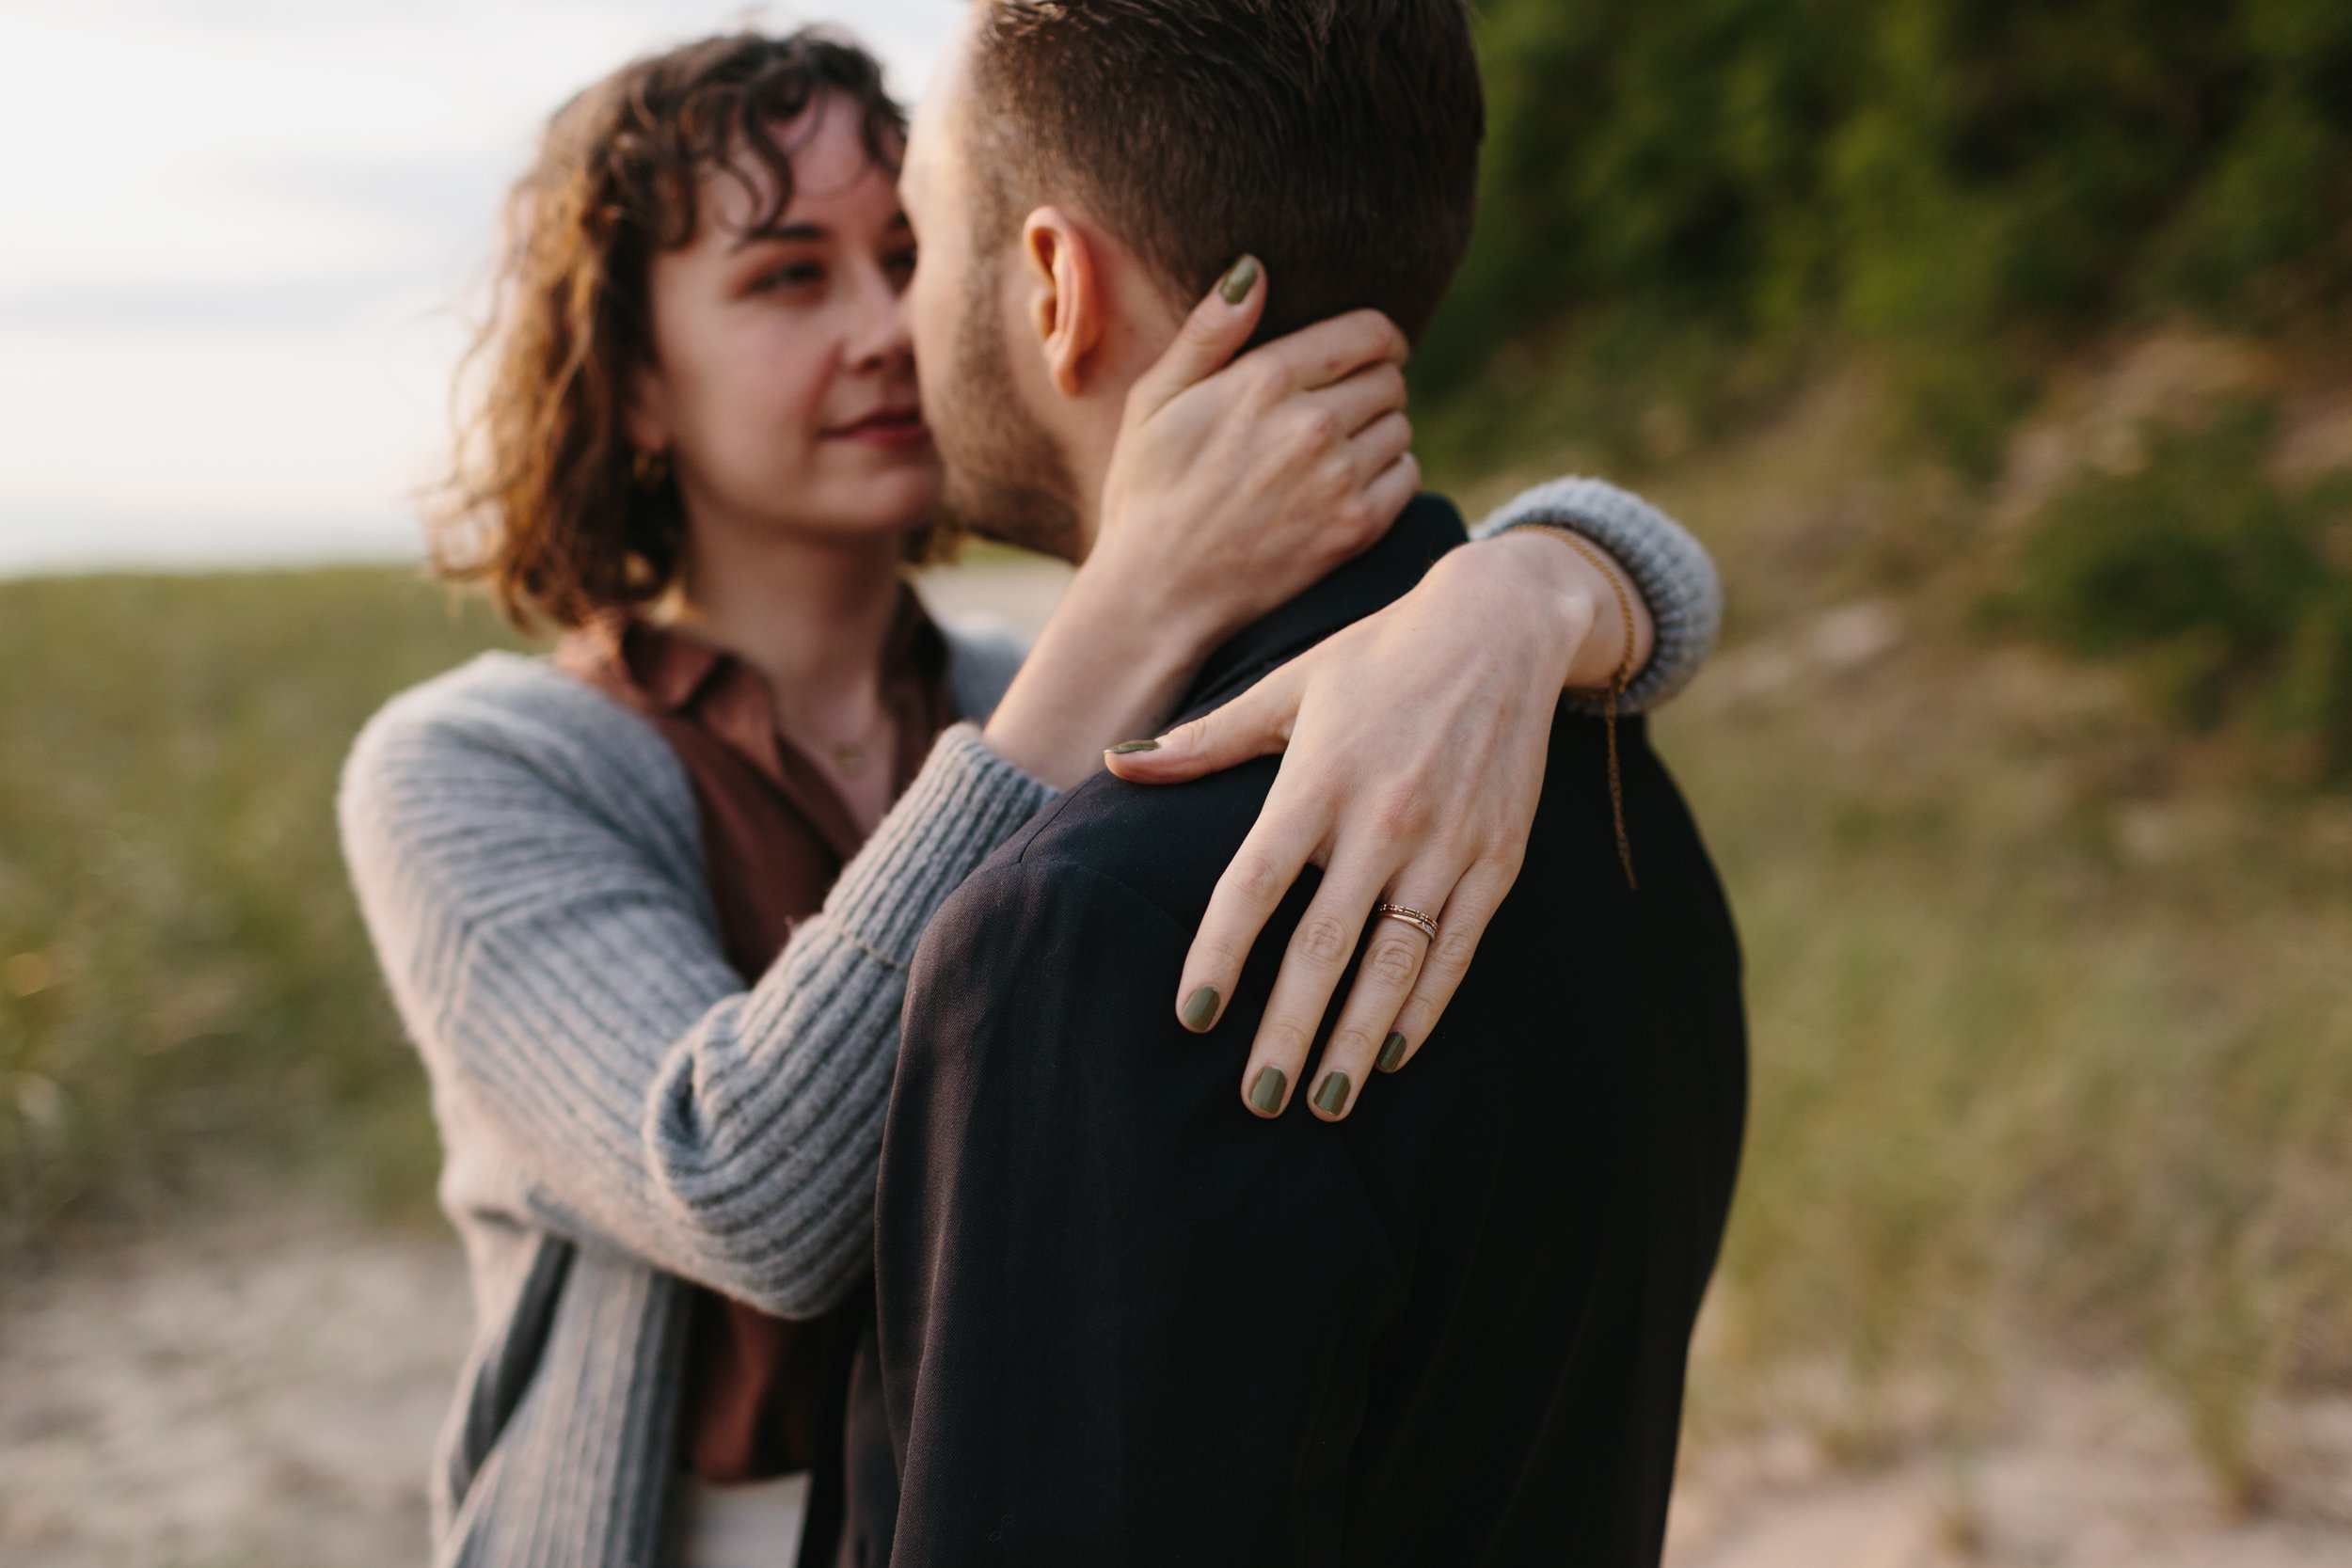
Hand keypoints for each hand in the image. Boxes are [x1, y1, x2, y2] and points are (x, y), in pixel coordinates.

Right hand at [981, 257, 1418, 788]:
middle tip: (1335, 411)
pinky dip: (1387, 478)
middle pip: (1391, 378)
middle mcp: (1312, 423)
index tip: (1366, 353)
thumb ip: (1209, 331)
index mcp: (1265, 379)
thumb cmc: (1148, 492)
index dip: (1376, 338)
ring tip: (1331, 455)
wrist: (1156, 595)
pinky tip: (1344, 489)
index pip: (1371, 332)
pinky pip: (1407, 477)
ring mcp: (1338, 479)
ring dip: (1377, 433)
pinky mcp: (1355, 529)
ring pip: (1400, 427)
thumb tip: (1254, 269)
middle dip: (1371, 386)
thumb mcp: (1155, 400)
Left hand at [1105, 528, 1641, 1119]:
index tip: (1192, 1016)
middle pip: (1324, 945)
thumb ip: (1206, 741)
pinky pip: (1455, 950)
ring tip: (1323, 1102)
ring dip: (1356, 1041)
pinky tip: (1392, 1054)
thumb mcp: (1288, 686)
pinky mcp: (1497, 859)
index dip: (1220, 954)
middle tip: (1257, 1097)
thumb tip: (1118, 766)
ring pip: (1395, 964)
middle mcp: (1383, 818)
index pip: (1256, 884)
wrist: (1502, 625)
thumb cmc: (1378, 656)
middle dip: (1288, 1029)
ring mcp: (1447, 844)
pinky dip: (1424, 1008)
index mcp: (1318, 777)